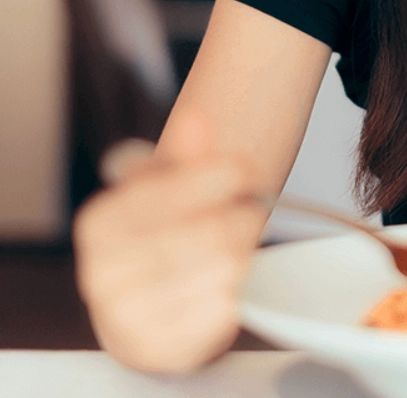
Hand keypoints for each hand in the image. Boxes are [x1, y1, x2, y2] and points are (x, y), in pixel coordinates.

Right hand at [72, 108, 268, 372]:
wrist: (144, 314)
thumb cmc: (159, 243)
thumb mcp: (166, 191)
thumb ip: (186, 156)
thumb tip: (197, 117)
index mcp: (99, 223)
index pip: (171, 188)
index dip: (220, 174)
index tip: (243, 169)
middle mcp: (102, 272)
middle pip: (208, 230)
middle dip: (241, 216)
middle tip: (249, 213)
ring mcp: (127, 316)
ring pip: (223, 268)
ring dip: (245, 252)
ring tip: (241, 247)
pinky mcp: (159, 348)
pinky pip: (224, 309)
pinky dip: (237, 290)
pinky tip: (230, 282)